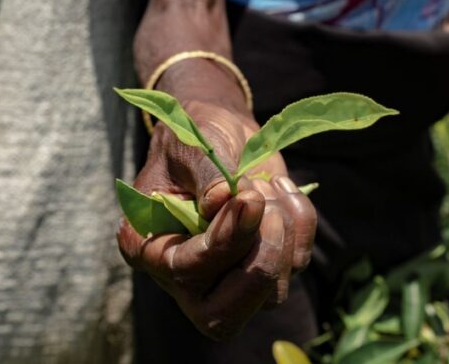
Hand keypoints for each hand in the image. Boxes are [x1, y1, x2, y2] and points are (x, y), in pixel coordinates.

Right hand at [116, 100, 316, 339]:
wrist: (219, 129)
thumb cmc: (193, 137)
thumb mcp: (190, 146)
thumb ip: (206, 174)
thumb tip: (221, 201)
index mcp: (147, 249)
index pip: (185, 272)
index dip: (224, 242)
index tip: (249, 198)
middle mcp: (183, 277)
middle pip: (223, 318)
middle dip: (258, 266)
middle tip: (265, 207)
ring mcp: (227, 278)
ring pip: (269, 296)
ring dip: (281, 234)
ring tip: (263, 184)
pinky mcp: (265, 264)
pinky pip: (296, 264)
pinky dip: (300, 223)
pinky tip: (281, 186)